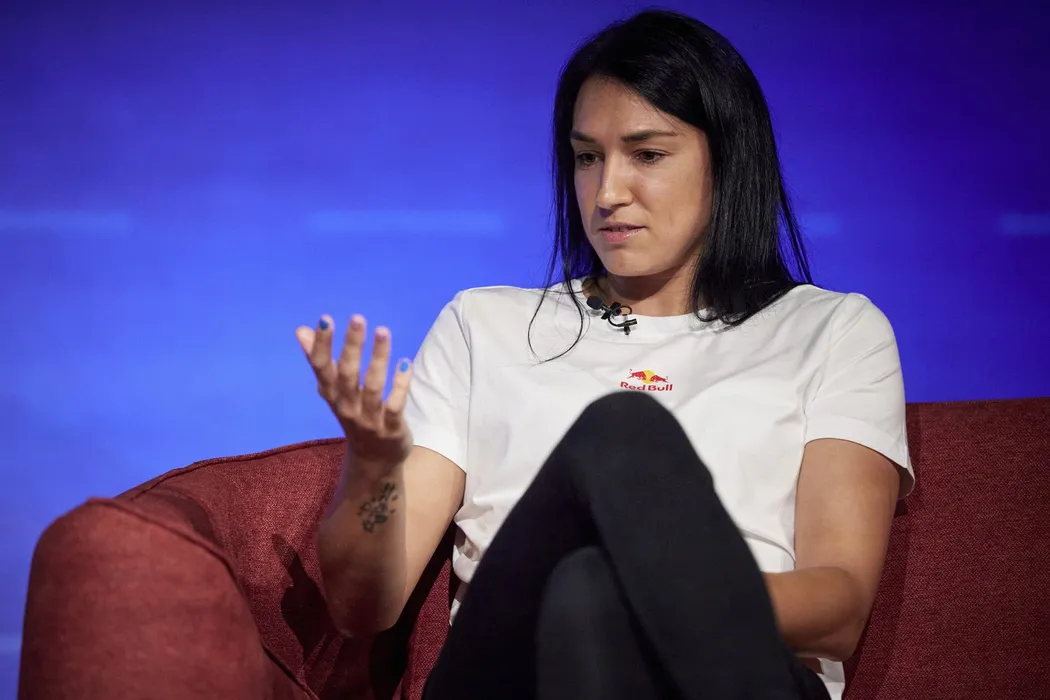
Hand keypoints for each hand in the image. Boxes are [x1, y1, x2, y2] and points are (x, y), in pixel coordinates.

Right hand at [296, 314, 412, 473]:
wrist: (373, 460)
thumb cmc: (354, 415)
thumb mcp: (334, 391)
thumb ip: (320, 361)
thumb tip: (301, 330)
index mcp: (332, 395)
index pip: (322, 368)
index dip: (321, 345)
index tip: (325, 319)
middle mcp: (347, 407)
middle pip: (347, 375)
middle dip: (351, 346)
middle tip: (357, 319)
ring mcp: (369, 419)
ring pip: (372, 387)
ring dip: (378, 358)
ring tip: (382, 331)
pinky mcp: (391, 428)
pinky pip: (395, 405)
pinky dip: (400, 384)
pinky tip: (405, 363)